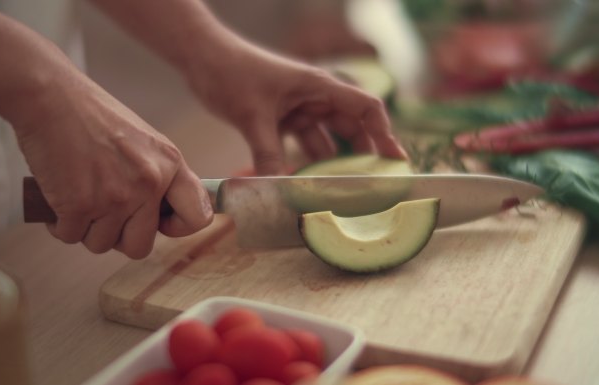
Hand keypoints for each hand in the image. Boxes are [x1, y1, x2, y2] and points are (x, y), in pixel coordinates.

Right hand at [12, 78, 212, 258]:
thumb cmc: (92, 116)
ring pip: (101, 244)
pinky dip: (59, 223)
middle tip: (103, 212)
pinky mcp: (79, 205)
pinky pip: (70, 236)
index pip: (198, 216)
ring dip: (86, 228)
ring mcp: (115, 197)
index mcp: (170, 165)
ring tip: (78, 195)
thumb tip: (158, 214)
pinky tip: (59, 197)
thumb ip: (158, 175)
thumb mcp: (144, 141)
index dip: (177, 227)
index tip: (158, 223)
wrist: (50, 98)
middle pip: (140, 246)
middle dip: (118, 236)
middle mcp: (149, 183)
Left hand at [183, 41, 407, 174]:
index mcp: (319, 87)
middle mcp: (315, 99)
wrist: (203, 59)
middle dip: (362, 158)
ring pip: (326, 143)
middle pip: (351, 130)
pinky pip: (302, 147)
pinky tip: (306, 187)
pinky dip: (304, 165)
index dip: (385, 134)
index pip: (366, 109)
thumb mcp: (252, 115)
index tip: (395, 162)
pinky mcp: (282, 121)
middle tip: (371, 189)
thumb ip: (267, 154)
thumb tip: (278, 192)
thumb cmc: (232, 72)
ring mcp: (299, 111)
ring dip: (331, 167)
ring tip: (341, 195)